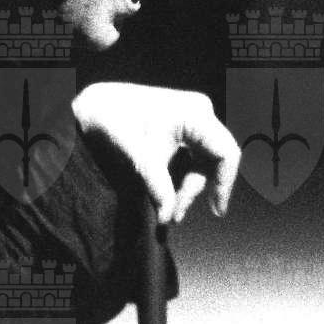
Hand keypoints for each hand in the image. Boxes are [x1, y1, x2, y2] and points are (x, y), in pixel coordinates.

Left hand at [71, 82, 238, 223]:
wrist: (98, 105)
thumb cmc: (117, 122)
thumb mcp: (140, 158)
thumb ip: (158, 188)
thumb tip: (167, 218)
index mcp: (196, 114)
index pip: (226, 153)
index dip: (225, 184)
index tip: (216, 211)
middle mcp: (200, 112)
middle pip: (214, 160)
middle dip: (194, 189)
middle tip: (174, 215)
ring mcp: (193, 118)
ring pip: (203, 161)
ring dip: (187, 186)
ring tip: (168, 208)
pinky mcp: (184, 125)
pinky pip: (193, 156)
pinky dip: (182, 175)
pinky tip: (167, 191)